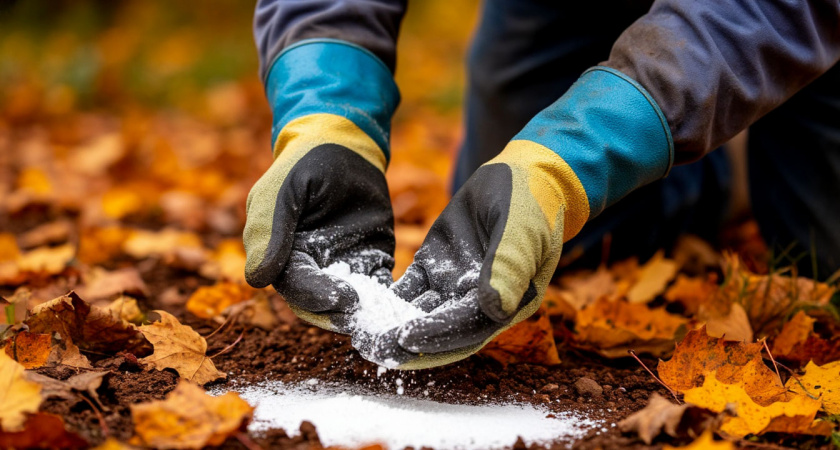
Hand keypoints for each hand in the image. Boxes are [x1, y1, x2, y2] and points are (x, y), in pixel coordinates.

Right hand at [243, 116, 394, 332]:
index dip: (315, 296)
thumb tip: (257, 280)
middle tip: (361, 312)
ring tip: (381, 316)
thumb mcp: (283, 192)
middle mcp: (312, 268)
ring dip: (362, 312)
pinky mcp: (371, 261)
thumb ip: (269, 233)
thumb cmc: (305, 165)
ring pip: (349, 301)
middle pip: (320, 303)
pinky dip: (386, 300)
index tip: (338, 298)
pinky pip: (378, 286)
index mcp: (283, 255)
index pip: (295, 285)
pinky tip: (399, 306)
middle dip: (339, 312)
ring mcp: (342, 267)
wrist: (345, 146)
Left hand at [368, 141, 588, 368]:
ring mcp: (454, 286)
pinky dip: (387, 299)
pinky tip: (361, 304)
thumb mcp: (522, 231)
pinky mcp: (435, 267)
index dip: (437, 335)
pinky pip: (408, 289)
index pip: (467, 327)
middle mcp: (478, 303)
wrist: (524, 176)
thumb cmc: (532, 203)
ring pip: (419, 313)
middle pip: (439, 331)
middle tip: (371, 349)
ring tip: (359, 333)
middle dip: (405, 343)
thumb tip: (494, 310)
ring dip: (390, 324)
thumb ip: (508, 268)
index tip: (406, 338)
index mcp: (506, 302)